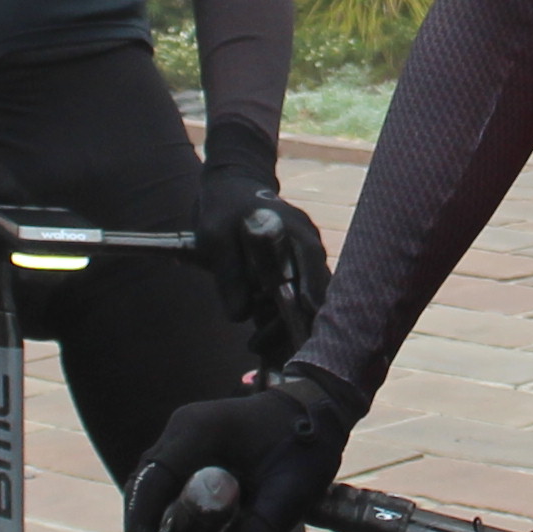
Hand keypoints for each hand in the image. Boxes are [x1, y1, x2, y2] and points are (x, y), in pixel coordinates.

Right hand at [128, 370, 364, 531]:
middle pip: (144, 488)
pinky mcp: (191, 448)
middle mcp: (181, 430)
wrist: (320, 409)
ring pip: (153, 488)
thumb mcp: (288, 496)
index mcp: (198, 432)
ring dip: (152, 528)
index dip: (142, 530)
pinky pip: (169, 485)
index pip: (151, 483)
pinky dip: (167, 517)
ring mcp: (183, 437)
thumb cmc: (307, 446)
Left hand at [199, 169, 332, 357]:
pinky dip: (282, 317)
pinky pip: (298, 298)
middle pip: (316, 288)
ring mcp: (306, 258)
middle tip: (261, 343)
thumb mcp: (216, 237)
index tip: (304, 312)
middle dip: (294, 319)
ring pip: (309, 298)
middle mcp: (309, 245)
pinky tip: (261, 335)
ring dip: (286, 322)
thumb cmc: (224, 208)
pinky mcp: (296, 270)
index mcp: (296, 230)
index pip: (311, 261)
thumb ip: (229, 274)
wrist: (232, 186)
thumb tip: (240, 316)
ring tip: (257, 344)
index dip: (310, 289)